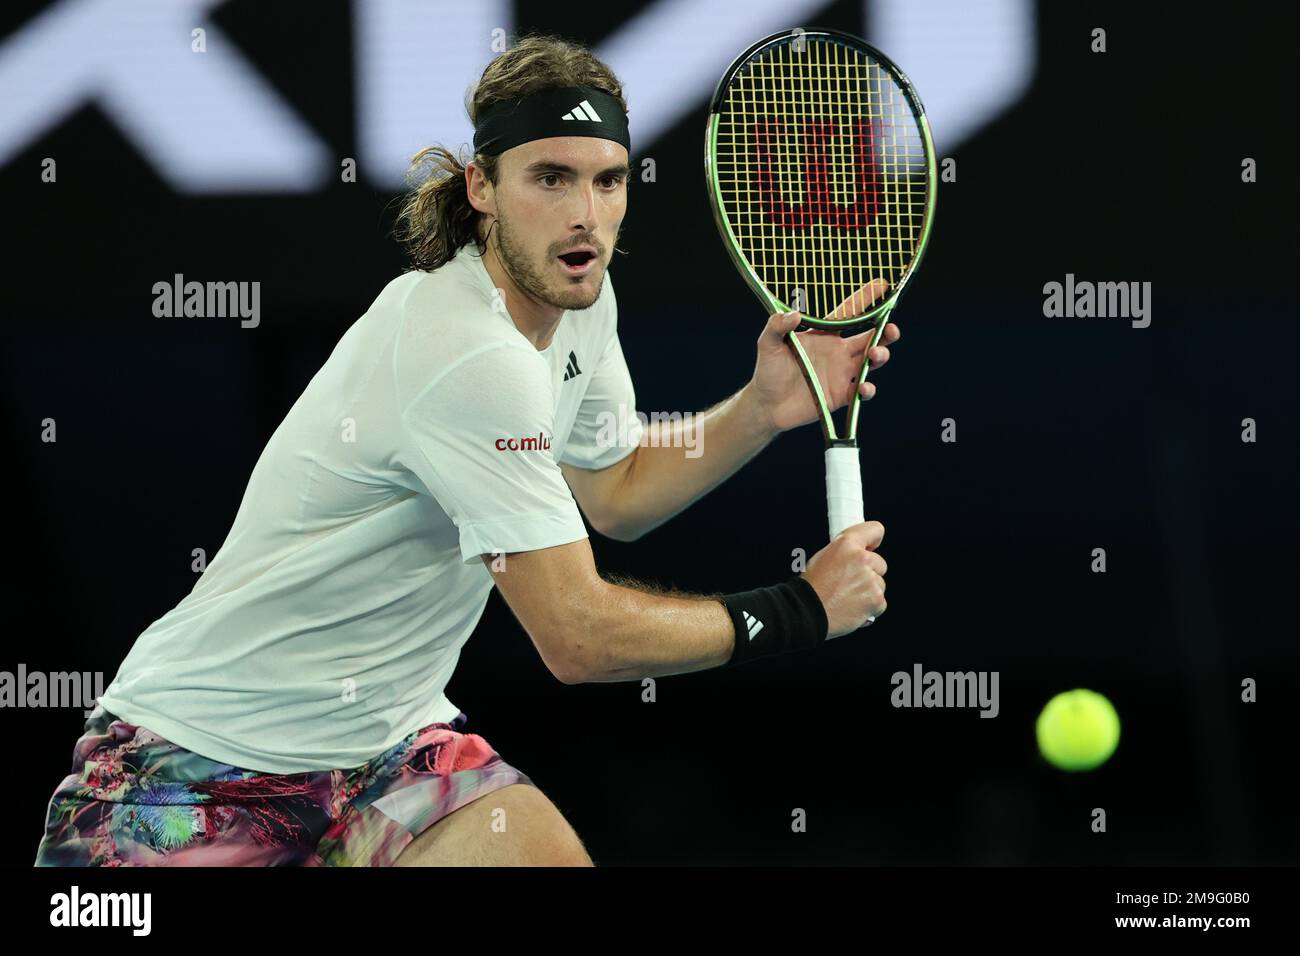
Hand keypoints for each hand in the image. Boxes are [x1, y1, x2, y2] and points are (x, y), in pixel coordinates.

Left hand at [747, 279, 900, 433]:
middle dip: (885, 331)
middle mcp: (838, 352)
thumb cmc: (768, 371)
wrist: (766, 405)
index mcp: (824, 336)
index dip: (865, 298)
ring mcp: (841, 374)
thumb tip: (793, 314)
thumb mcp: (768, 344)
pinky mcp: (840, 395)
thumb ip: (777, 326)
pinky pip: (861, 392)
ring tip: (875, 354)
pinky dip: (867, 389)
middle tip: (891, 329)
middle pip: (870, 338)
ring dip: (880, 356)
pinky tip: (863, 387)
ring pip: (871, 362)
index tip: (882, 285)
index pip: (849, 313)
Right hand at [800, 521, 887, 638]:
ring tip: (848, 597)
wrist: (807, 612)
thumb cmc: (811, 587)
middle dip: (869, 572)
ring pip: (879, 584)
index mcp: (847, 544)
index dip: (873, 540)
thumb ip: (844, 551)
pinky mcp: (876, 600)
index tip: (871, 547)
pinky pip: (880, 602)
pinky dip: (870, 607)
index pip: (875, 530)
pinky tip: (853, 607)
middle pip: (880, 563)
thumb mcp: (822, 556)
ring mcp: (871, 581)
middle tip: (849, 582)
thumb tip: (856, 552)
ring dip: (869, 590)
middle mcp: (862, 559)